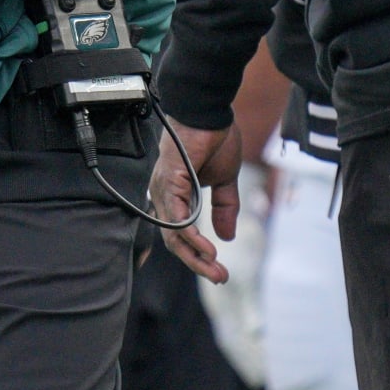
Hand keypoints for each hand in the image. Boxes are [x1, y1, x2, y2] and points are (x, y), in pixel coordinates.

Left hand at [147, 118, 240, 282]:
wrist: (210, 112)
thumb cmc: (214, 138)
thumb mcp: (224, 180)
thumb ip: (224, 207)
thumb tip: (227, 237)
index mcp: (174, 194)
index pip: (179, 234)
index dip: (197, 254)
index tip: (218, 270)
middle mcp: (163, 194)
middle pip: (174, 239)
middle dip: (197, 262)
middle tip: (220, 277)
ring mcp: (163, 188)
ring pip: (173, 233)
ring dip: (195, 255)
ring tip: (215, 268)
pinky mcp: (169, 181)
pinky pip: (176, 216)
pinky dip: (190, 235)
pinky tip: (205, 247)